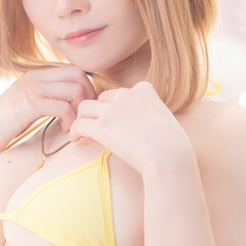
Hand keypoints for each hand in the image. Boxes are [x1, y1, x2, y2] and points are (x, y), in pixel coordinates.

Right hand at [0, 65, 97, 155]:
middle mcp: (36, 78)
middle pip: (78, 75)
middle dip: (87, 96)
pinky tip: (65, 130)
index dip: (87, 87)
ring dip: (79, 110)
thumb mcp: (28, 104)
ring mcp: (32, 90)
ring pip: (73, 90)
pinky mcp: (30, 105)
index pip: (74, 70)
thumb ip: (46, 96)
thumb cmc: (6, 124)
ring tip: (72, 125)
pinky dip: (69, 120)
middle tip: (82, 115)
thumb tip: (70, 100)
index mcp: (37, 75)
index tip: (83, 107)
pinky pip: (62, 107)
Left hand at [70, 81, 192, 173]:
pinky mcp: (101, 126)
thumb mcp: (163, 117)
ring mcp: (112, 109)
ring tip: (81, 132)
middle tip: (95, 128)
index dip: (114, 107)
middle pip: (100, 99)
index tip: (114, 121)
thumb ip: (148, 113)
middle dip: (97, 113)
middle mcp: (126, 94)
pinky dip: (74, 131)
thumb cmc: (172, 144)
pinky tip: (76, 140)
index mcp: (143, 89)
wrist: (168, 156)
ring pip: (84, 108)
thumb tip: (139, 123)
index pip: (119, 93)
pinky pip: (78, 124)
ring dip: (81, 119)